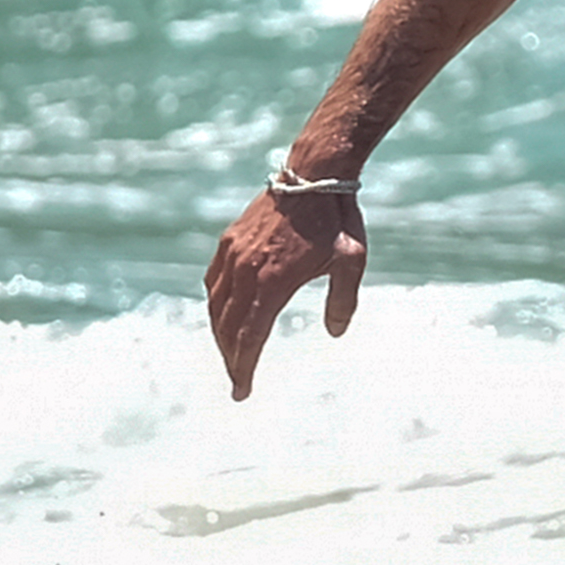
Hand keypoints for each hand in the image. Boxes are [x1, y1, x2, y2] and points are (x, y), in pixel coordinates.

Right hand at [204, 180, 363, 397]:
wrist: (314, 173)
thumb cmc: (338, 220)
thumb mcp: (351, 261)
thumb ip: (342, 300)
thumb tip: (335, 332)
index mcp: (273, 280)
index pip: (249, 335)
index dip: (244, 366)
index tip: (242, 390)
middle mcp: (245, 269)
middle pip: (226, 327)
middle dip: (231, 358)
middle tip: (238, 382)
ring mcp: (232, 253)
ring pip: (215, 306)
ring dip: (221, 334)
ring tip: (233, 355)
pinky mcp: (228, 241)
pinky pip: (213, 282)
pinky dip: (215, 305)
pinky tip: (223, 316)